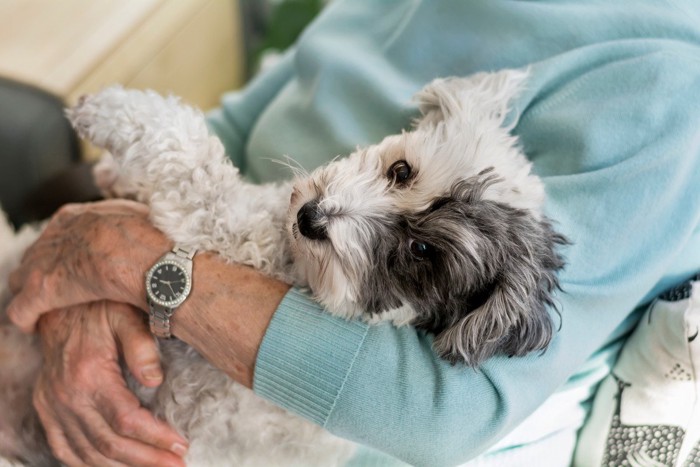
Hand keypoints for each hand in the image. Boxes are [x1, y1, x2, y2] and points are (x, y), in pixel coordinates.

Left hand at [8, 200, 169, 332]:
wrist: (138, 257)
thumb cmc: (144, 240)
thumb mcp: (135, 216)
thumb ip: (124, 218)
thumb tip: (136, 220)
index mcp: (73, 218)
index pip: (55, 233)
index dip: (62, 250)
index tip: (72, 262)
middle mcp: (52, 238)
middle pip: (35, 255)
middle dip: (42, 270)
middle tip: (57, 286)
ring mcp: (43, 264)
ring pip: (21, 279)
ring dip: (29, 293)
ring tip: (41, 308)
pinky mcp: (41, 291)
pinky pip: (21, 310)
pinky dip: (26, 319)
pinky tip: (33, 327)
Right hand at [34, 301, 187, 466]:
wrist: (60, 303)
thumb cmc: (100, 308)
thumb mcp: (126, 316)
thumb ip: (142, 346)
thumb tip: (155, 381)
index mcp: (88, 375)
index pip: (126, 421)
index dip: (156, 438)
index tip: (181, 446)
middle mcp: (65, 396)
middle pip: (108, 444)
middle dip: (146, 459)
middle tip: (177, 465)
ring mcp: (52, 406)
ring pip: (86, 454)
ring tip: (155, 466)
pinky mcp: (46, 408)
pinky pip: (63, 448)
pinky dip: (88, 464)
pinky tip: (114, 465)